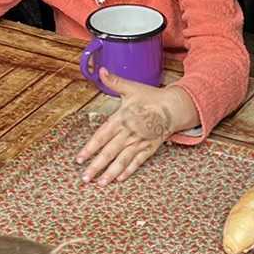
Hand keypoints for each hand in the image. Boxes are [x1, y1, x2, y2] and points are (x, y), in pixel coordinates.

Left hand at [77, 75, 195, 184]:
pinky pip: (138, 161)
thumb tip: (101, 70)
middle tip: (85, 178)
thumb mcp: (132, 88)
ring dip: (110, 172)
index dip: (89, 149)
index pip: (101, 136)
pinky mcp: (149, 148)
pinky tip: (120, 179)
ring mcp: (140, 142)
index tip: (79, 159)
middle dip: (96, 166)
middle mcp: (129, 133)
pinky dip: (129, 170)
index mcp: (122, 119)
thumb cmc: (151, 98)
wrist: (173, 107)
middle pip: (109, 152)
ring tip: (100, 183)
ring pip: (122, 160)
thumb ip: (115, 81)